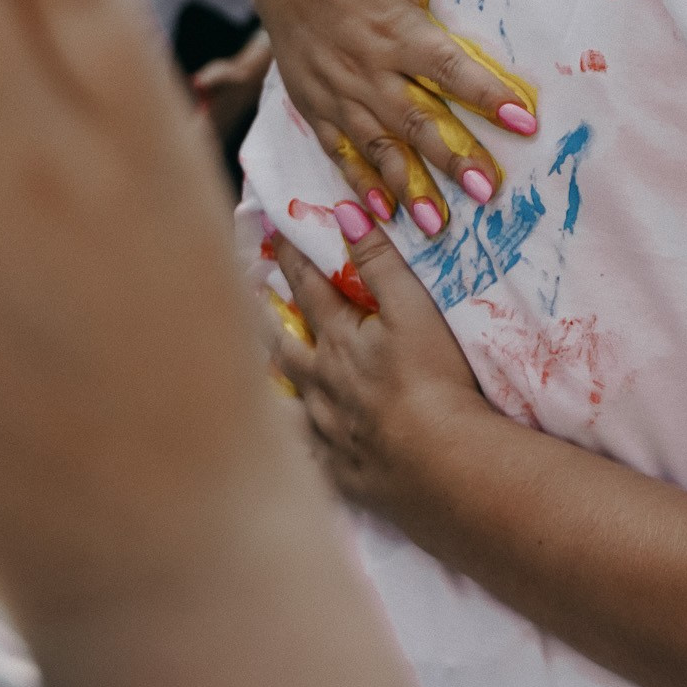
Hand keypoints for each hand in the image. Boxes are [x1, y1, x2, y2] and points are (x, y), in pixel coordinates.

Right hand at [239, 0, 535, 232]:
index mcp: (395, 26)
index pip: (448, 67)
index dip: (486, 94)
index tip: (525, 122)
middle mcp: (364, 64)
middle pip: (415, 118)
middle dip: (452, 158)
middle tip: (488, 192)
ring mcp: (334, 86)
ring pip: (376, 143)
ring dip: (407, 184)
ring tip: (437, 223)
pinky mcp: (311, 98)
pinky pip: (336, 146)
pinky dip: (358, 180)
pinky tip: (380, 213)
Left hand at [266, 210, 491, 524]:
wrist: (441, 463)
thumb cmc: (435, 379)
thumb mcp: (415, 309)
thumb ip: (382, 262)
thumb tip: (345, 214)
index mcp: (340, 341)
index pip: (310, 289)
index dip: (291, 259)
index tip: (269, 233)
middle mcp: (322, 384)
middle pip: (285, 346)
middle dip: (266, 320)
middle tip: (245, 301)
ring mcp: (327, 432)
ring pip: (287, 402)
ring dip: (273, 382)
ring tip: (257, 372)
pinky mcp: (340, 473)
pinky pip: (305, 458)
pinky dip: (292, 449)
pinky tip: (283, 450)